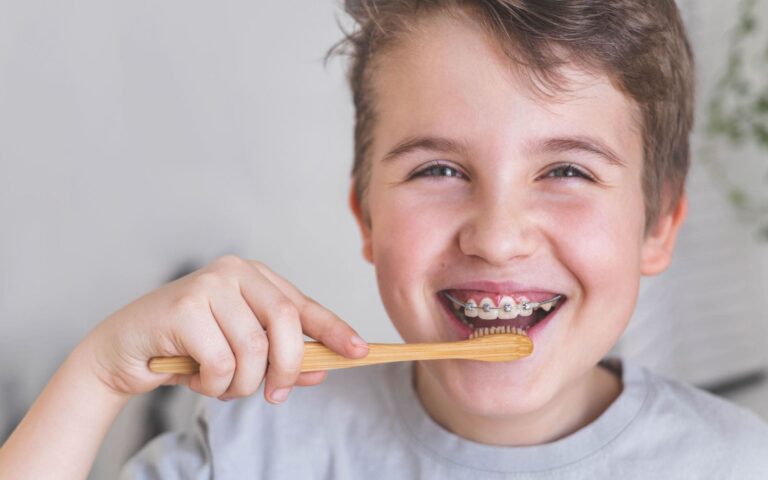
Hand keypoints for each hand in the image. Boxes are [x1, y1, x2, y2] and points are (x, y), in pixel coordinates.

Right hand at [81, 255, 367, 402]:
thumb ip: (279, 358)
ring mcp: (208, 285)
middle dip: (286, 368)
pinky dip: (213, 385)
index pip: (302, 305)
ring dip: (240, 384)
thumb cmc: (187, 348)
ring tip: (219, 385)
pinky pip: (220, 362)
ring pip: (252, 349)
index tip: (360, 352)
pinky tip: (195, 378)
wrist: (123, 350)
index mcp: (254, 277)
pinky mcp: (183, 307)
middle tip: (275, 394)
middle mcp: (234, 271)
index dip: (333, 330)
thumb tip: (322, 372)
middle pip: (285, 323)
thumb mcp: (239, 353)